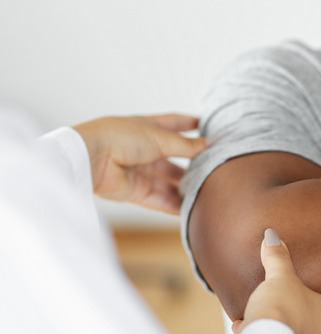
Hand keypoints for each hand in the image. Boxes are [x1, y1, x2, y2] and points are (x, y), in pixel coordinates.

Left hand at [73, 114, 206, 213]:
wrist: (91, 157)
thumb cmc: (120, 137)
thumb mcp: (161, 138)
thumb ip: (189, 145)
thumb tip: (215, 142)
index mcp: (148, 128)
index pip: (174, 124)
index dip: (190, 125)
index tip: (207, 126)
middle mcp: (145, 149)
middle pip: (175, 158)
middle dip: (193, 163)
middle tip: (216, 168)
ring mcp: (140, 171)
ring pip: (169, 181)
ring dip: (186, 187)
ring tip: (208, 191)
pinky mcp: (135, 191)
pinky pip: (159, 199)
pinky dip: (174, 205)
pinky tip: (192, 209)